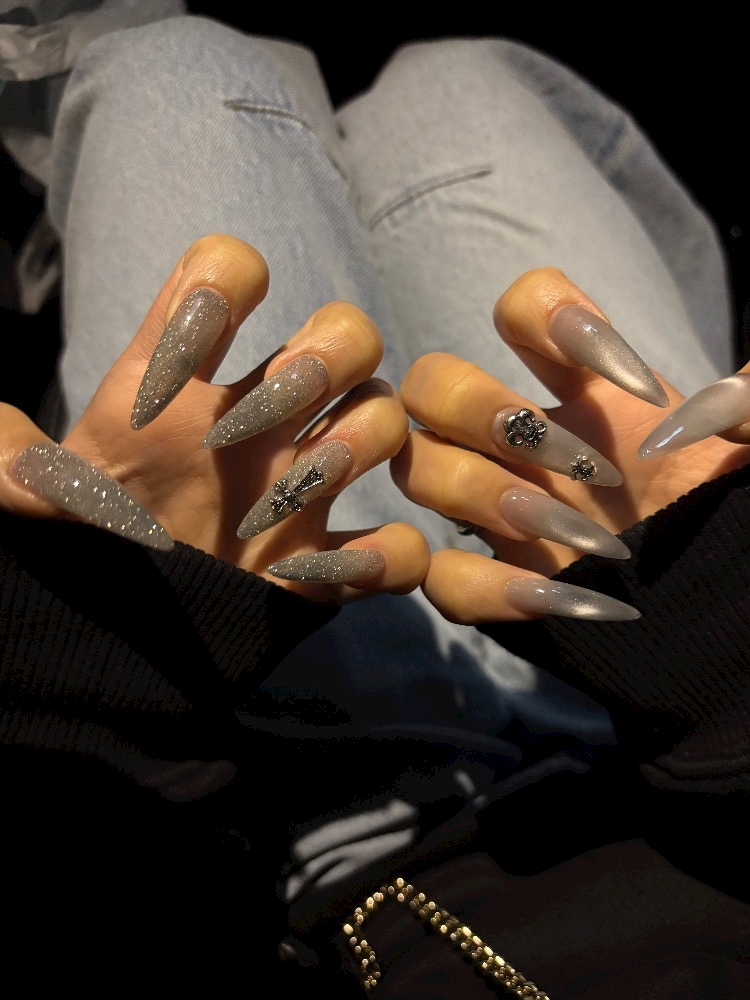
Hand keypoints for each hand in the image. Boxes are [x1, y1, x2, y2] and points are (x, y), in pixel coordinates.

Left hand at [2, 235, 427, 603]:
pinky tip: (325, 573)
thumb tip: (7, 458)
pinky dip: (385, 556)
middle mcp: (257, 423)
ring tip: (298, 493)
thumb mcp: (35, 501)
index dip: (223, 283)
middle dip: (332, 349)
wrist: (114, 642)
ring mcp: (301, 489)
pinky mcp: (324, 564)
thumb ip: (11, 464)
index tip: (199, 332)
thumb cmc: (79, 551)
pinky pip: (395, 547)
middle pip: (345, 333)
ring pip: (383, 418)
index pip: (223, 279)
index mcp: (183, 388)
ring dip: (364, 440)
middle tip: (283, 402)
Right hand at [392, 268, 748, 623]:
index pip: (522, 308)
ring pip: (416, 469)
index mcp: (589, 397)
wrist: (728, 622)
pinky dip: (485, 587)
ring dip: (482, 495)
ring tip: (579, 539)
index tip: (624, 380)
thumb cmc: (737, 526)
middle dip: (479, 410)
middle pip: (430, 382)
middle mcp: (527, 445)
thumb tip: (716, 405)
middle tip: (576, 465)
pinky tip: (555, 598)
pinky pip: (439, 576)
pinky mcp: (492, 587)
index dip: (544, 314)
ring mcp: (499, 515)